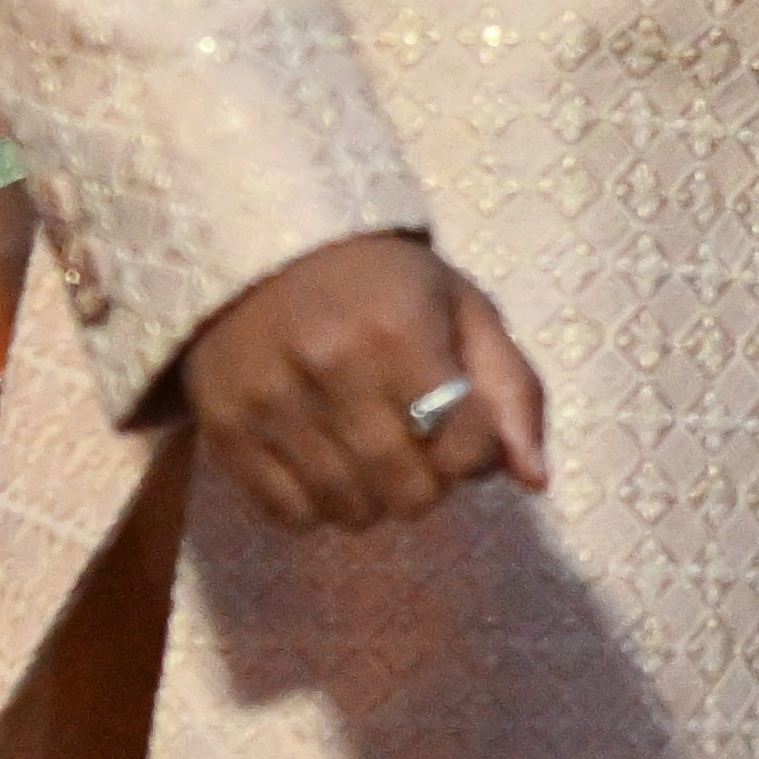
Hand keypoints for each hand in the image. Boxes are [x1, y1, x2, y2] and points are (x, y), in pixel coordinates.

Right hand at [180, 232, 548, 531]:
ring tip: (365, 456)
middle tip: (412, 452)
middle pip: (407, 493)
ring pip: (348, 511)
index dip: (474, 455)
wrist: (263, 243)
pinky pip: (287, 514)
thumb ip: (511, 391)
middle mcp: (330, 368)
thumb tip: (535, 481)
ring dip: (371, 501)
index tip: (458, 431)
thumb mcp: (461, 308)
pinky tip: (320, 465)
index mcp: (399, 332)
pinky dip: (315, 506)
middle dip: (425, 486)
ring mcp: (269, 402)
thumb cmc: (382, 281)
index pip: (464, 449)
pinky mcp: (223, 427)